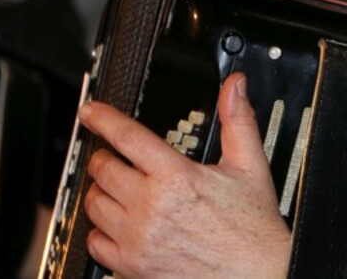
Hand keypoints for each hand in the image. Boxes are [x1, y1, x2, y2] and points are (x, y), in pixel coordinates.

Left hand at [79, 72, 290, 277]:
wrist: (256, 276)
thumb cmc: (253, 228)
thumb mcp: (250, 166)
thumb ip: (238, 120)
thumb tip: (235, 87)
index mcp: (177, 177)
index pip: (127, 137)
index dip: (103, 118)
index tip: (91, 111)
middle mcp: (151, 207)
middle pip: (103, 169)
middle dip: (105, 156)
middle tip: (114, 155)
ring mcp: (137, 239)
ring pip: (94, 204)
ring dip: (100, 190)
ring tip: (117, 187)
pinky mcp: (131, 266)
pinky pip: (94, 242)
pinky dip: (99, 229)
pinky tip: (117, 223)